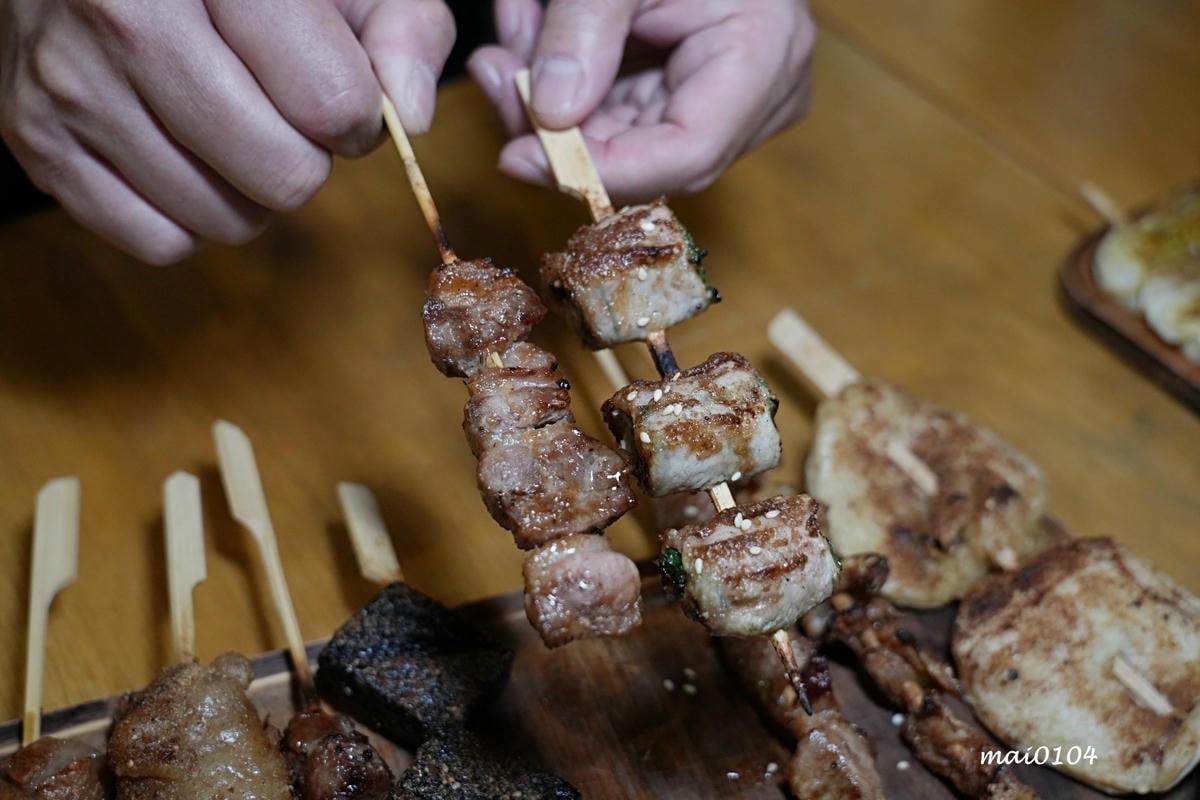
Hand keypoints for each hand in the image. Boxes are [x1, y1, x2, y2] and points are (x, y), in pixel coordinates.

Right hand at [0, 0, 454, 263]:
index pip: (332, 105)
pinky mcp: (33, 137)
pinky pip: (159, 242)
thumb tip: (408, 119)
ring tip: (228, 123)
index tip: (341, 94)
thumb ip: (406, 26)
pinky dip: (187, 216)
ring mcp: (68, 82)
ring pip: (223, 221)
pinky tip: (182, 152)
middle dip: (306, 157)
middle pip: (283, 177)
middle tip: (282, 112)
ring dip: (248, 191)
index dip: (360, 117)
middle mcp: (125, 15)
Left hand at [467, 0, 814, 202]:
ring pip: (622, 143)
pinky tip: (526, 45)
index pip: (687, 153)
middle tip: (494, 78)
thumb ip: (584, 28)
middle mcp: (754, 96)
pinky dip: (567, 88)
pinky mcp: (689, 94)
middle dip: (558, 130)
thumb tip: (548, 113)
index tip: (520, 154)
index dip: (601, 169)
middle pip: (646, 157)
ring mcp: (724, 100)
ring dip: (549, 107)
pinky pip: (619, 115)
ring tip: (500, 55)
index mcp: (763, 55)